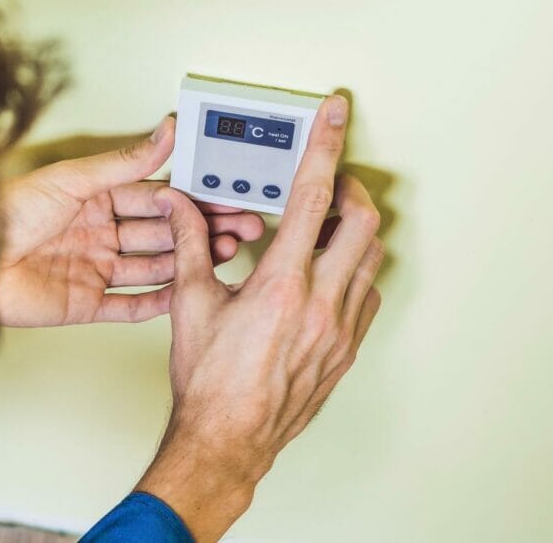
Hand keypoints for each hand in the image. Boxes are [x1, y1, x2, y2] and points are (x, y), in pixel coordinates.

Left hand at [0, 116, 265, 326]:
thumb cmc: (6, 213)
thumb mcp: (73, 179)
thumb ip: (125, 162)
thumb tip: (163, 131)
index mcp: (96, 200)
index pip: (156, 199)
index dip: (191, 200)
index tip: (224, 198)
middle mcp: (98, 234)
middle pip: (161, 234)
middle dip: (200, 232)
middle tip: (239, 230)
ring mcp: (94, 270)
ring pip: (153, 267)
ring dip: (187, 263)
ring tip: (222, 257)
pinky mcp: (85, 304)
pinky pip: (129, 305)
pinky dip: (158, 303)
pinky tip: (186, 295)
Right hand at [136, 96, 383, 541]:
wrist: (228, 439)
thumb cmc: (209, 382)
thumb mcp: (192, 305)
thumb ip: (190, 245)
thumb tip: (180, 206)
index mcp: (281, 284)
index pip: (311, 195)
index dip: (325, 145)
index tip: (335, 114)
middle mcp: (320, 302)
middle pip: (362, 220)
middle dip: (349, 189)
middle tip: (327, 185)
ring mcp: (340, 328)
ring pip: (372, 258)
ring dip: (352, 233)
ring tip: (320, 231)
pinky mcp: (346, 350)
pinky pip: (367, 296)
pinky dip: (354, 273)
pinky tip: (327, 277)